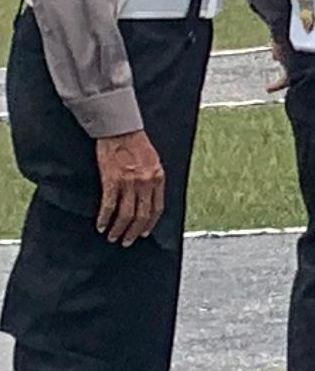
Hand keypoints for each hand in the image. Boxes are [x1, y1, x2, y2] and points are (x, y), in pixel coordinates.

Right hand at [95, 129, 166, 246]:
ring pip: (126, 214)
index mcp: (158, 177)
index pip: (157, 208)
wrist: (120, 129)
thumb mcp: (153, 160)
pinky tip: (101, 225)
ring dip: (119, 229)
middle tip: (127, 241)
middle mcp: (146, 182)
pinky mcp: (112, 180)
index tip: (144, 232)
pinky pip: (109, 206)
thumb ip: (153, 178)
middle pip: (142, 215)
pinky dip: (104, 218)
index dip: (150, 223)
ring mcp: (129, 182)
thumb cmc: (136, 142)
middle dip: (134, 232)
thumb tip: (150, 196)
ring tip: (113, 237)